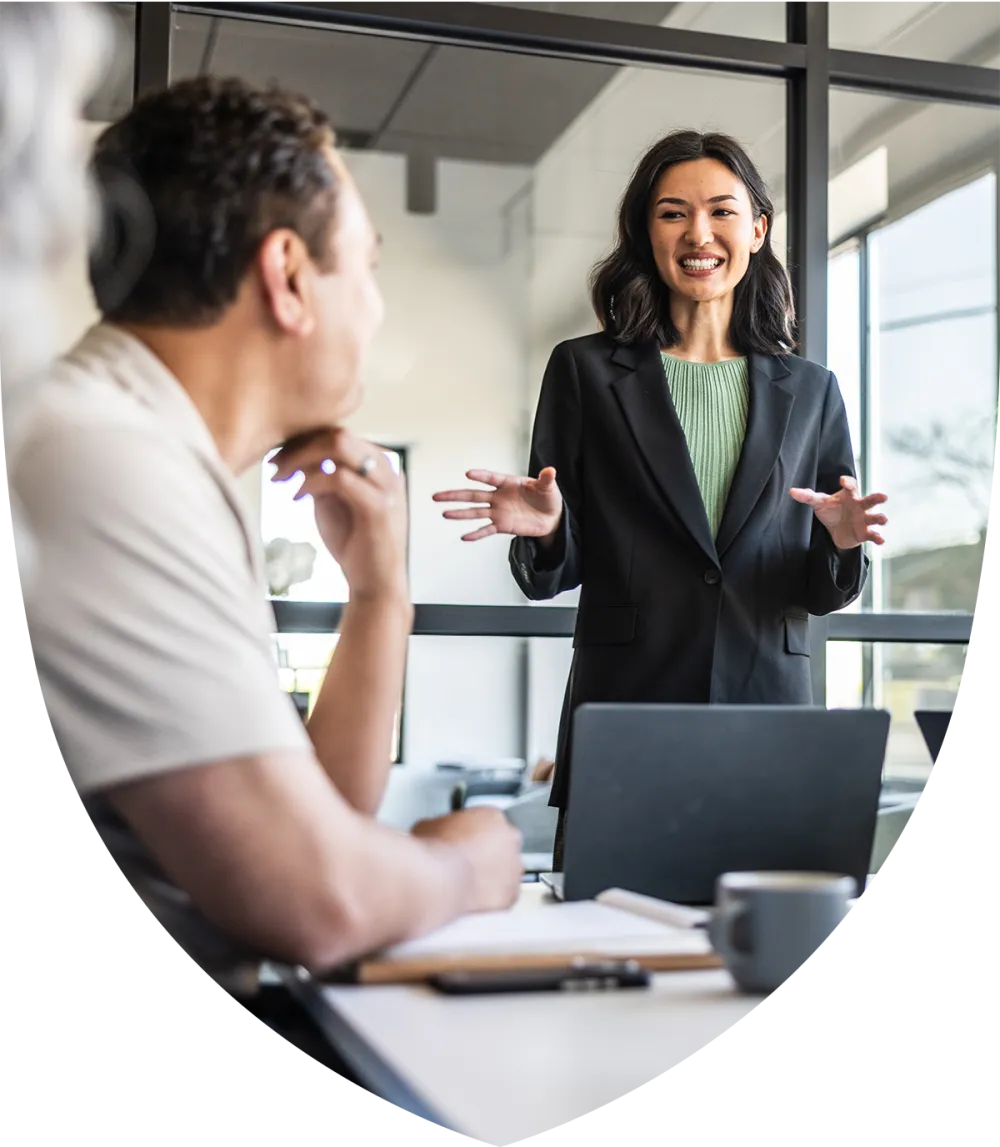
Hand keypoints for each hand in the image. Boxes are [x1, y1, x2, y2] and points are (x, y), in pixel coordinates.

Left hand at [270, 429, 407, 599]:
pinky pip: (338, 478)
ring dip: (301, 459)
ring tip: (279, 479)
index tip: (276, 457)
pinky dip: (310, 483)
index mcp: (380, 465)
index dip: (304, 440)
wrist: (375, 585)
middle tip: (273, 466)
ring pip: (339, 446)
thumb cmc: (355, 546)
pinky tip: (296, 498)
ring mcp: (387, 486)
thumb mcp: (334, 503)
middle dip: (299, 445)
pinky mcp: (379, 507)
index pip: (340, 434)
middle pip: (339, 433)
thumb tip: (297, 454)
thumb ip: (323, 476)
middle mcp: (388, 469)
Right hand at [412, 807, 522, 913]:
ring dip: (493, 875)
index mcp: (492, 816)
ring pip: (507, 870)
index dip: (474, 834)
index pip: (489, 822)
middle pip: (503, 844)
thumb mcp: (430, 825)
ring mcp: (513, 866)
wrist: (437, 880)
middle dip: (489, 852)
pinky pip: (504, 895)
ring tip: (469, 882)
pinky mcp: (511, 893)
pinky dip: (492, 897)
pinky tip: (474, 898)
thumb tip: (437, 834)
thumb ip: (443, 826)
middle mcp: (509, 838)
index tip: (464, 841)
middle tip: (468, 861)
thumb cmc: (433, 852)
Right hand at [432, 467, 562, 542]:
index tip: (469, 474)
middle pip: (473, 495)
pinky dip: (476, 534)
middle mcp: (499, 497)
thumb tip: (550, 471)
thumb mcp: (549, 487)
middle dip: (455, 495)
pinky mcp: (502, 525)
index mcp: (508, 483)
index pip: (491, 478)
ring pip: (475, 512)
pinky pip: (486, 530)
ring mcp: (498, 512)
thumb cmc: (547, 498)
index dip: (481, 476)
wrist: (551, 518)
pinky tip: (464, 537)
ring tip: (445, 514)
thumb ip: (546, 479)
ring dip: (460, 514)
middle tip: (437, 496)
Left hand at [789, 476, 887, 549]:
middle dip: (876, 498)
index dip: (848, 482)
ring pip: (874, 517)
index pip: (851, 486)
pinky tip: (881, 540)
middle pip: (870, 500)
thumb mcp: (819, 503)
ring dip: (880, 518)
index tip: (842, 480)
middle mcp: (859, 506)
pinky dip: (878, 537)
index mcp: (849, 496)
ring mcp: (863, 519)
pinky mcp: (864, 533)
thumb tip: (792, 491)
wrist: (836, 530)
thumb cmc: (830, 511)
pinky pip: (873, 534)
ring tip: (883, 519)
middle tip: (883, 497)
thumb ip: (807, 496)